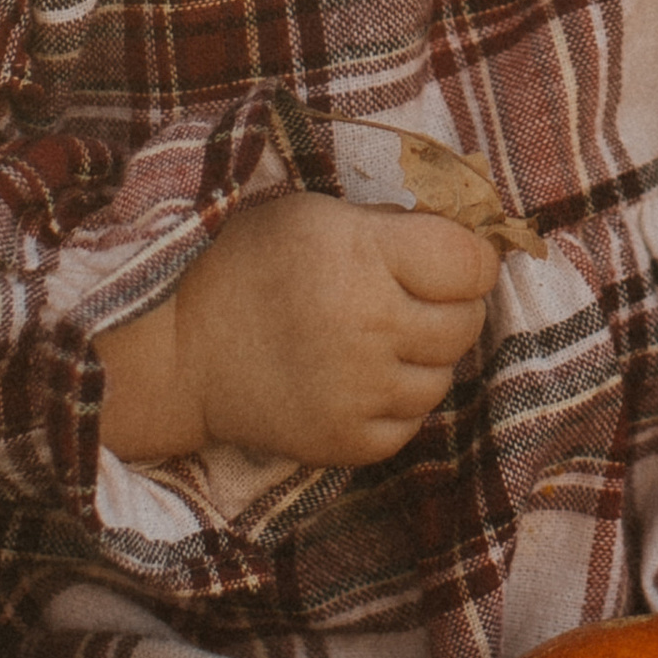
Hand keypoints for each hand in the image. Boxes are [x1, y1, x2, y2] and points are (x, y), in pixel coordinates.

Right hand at [97, 196, 498, 470]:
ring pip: (444, 377)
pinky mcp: (348, 443)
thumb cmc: (252, 263)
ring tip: (378, 337)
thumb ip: (396, 221)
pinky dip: (398, 401)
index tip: (450, 256)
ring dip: (424, 356)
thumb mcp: (318, 214)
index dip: (471, 255)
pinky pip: (413, 422)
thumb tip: (476, 223)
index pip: (472, 263)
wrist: (181, 349)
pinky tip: (360, 376)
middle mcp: (369, 328)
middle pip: (465, 322)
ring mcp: (360, 393)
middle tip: (410, 295)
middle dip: (450, 304)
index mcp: (363, 257)